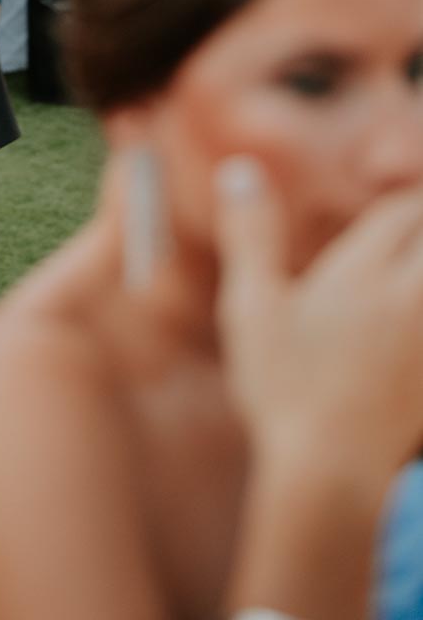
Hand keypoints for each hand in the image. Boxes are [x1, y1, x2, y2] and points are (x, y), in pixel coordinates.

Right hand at [215, 157, 422, 488]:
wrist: (329, 475)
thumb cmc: (284, 388)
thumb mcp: (252, 306)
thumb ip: (251, 235)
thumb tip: (240, 171)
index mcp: (363, 274)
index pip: (402, 213)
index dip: (401, 203)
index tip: (389, 206)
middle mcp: (409, 300)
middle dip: (419, 229)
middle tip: (406, 237)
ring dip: (422, 270)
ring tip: (407, 277)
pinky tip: (408, 332)